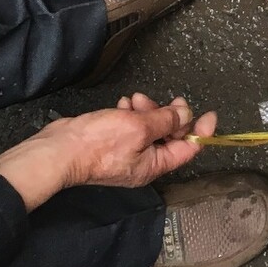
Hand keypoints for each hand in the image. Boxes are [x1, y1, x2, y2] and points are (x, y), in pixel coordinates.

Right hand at [0, 94, 215, 211]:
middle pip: (169, 135)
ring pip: (150, 127)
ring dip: (148, 109)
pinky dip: (131, 112)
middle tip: (168, 100)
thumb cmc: (98, 144)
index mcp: (154, 166)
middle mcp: (143, 162)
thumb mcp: (140, 128)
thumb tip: (186, 114)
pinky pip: (131, 125)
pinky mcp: (111, 142)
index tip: (209, 113)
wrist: (58, 150)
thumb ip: (167, 121)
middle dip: (170, 114)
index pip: (188, 149)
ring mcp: (126, 152)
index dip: (200, 130)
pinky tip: (123, 104)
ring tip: (136, 100)